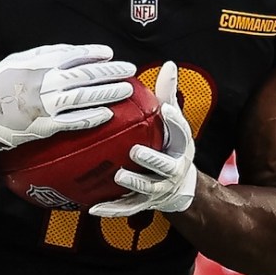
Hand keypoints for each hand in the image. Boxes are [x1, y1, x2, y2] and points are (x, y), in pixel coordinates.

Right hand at [0, 44, 135, 155]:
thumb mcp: (17, 62)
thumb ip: (44, 56)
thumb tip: (74, 53)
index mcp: (37, 64)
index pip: (72, 55)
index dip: (93, 54)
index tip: (110, 54)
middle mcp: (43, 82)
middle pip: (84, 75)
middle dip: (109, 72)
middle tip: (128, 70)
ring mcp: (45, 105)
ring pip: (83, 97)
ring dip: (107, 93)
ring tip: (125, 90)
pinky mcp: (44, 126)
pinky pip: (73, 121)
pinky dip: (91, 117)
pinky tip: (107, 115)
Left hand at [91, 62, 196, 217]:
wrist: (180, 188)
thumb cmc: (169, 147)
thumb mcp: (173, 123)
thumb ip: (168, 96)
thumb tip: (169, 65)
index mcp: (181, 148)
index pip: (182, 134)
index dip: (176, 122)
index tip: (167, 110)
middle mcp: (173, 170)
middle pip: (165, 166)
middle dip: (152, 160)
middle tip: (135, 152)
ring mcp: (159, 189)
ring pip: (146, 189)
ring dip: (133, 183)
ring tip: (118, 176)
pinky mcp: (144, 205)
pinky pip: (127, 208)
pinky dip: (111, 209)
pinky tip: (93, 208)